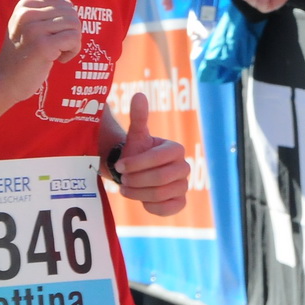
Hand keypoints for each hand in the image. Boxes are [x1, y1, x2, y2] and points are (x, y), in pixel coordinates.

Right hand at [0, 0, 81, 100]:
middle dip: (72, 32)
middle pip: (72, 14)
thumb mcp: (26, 23)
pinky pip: (74, 39)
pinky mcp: (43, 46)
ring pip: (75, 26)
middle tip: (57, 46)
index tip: (52, 35)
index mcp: (25, 5)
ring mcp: (34, 29)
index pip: (65, 4)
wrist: (5, 80)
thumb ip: (39, 2)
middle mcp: (28, 13)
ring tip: (57, 53)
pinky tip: (58, 60)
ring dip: (72, 43)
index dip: (65, 22)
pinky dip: (72, 51)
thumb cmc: (21, 52)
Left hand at [113, 93, 189, 215]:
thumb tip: (139, 95)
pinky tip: (141, 199)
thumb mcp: (136, 135)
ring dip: (138, 193)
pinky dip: (150, 206)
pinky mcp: (179, 202)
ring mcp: (183, 186)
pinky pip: (167, 208)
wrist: (136, 171)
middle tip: (122, 179)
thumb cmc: (136, 152)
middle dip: (136, 180)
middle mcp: (184, 167)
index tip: (120, 166)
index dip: (136, 164)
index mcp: (176, 149)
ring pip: (160, 194)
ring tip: (126, 188)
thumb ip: (139, 116)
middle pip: (160, 179)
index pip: (158, 159)